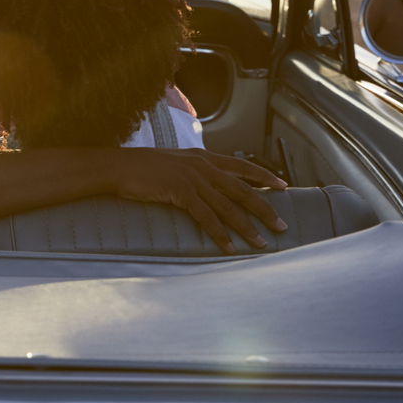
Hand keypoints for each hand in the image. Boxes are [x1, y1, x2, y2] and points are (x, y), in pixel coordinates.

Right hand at [113, 148, 288, 251]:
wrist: (120, 166)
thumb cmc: (144, 168)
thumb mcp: (176, 164)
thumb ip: (195, 172)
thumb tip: (209, 186)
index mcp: (204, 157)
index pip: (242, 166)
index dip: (264, 177)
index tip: (283, 186)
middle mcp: (203, 165)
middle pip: (242, 189)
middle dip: (265, 208)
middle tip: (281, 225)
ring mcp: (193, 178)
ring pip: (228, 206)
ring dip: (247, 227)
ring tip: (261, 242)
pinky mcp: (182, 191)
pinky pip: (206, 217)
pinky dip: (220, 233)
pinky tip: (228, 246)